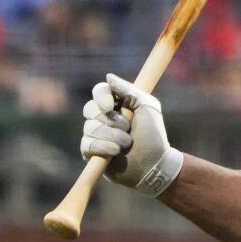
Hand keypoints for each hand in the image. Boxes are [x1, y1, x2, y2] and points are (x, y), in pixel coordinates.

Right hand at [80, 73, 182, 196]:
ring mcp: (96, 134)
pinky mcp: (91, 152)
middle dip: (111, 121)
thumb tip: (108, 77)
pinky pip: (86, 144)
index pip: (100, 91)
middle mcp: (104, 117)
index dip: (101, 97)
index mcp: (118, 103)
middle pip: (90, 109)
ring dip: (111, 136)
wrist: (154, 165)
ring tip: (127, 144)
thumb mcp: (148, 107)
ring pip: (89, 128)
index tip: (110, 106)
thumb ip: (130, 90)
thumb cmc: (154, 135)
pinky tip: (115, 152)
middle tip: (128, 128)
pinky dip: (103, 147)